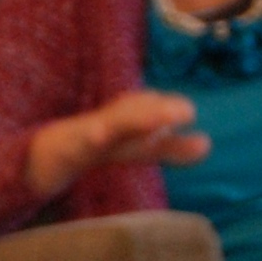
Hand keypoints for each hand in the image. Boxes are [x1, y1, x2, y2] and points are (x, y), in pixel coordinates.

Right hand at [27, 88, 205, 198]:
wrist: (54, 150)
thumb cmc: (104, 144)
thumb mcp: (143, 148)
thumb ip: (174, 148)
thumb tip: (207, 144)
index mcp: (134, 118)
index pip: (157, 110)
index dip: (172, 113)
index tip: (191, 121)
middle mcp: (115, 119)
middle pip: (137, 110)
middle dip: (158, 109)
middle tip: (187, 111)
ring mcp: (92, 130)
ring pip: (115, 120)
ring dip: (133, 118)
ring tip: (156, 122)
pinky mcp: (72, 142)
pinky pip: (82, 138)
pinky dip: (90, 135)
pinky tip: (97, 136)